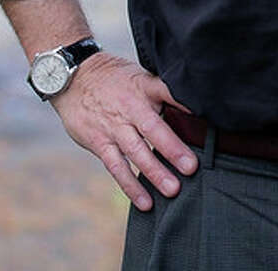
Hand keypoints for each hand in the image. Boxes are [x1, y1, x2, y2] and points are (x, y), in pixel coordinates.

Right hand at [48, 52, 198, 209]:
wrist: (74, 78)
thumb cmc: (114, 79)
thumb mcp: (138, 75)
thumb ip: (160, 92)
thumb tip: (192, 108)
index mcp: (144, 87)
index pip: (167, 91)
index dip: (184, 102)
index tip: (204, 115)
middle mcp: (130, 106)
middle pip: (153, 128)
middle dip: (172, 148)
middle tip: (191, 167)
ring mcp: (114, 126)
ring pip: (136, 151)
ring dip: (154, 172)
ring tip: (172, 190)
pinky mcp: (99, 142)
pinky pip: (116, 166)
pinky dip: (130, 185)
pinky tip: (145, 201)